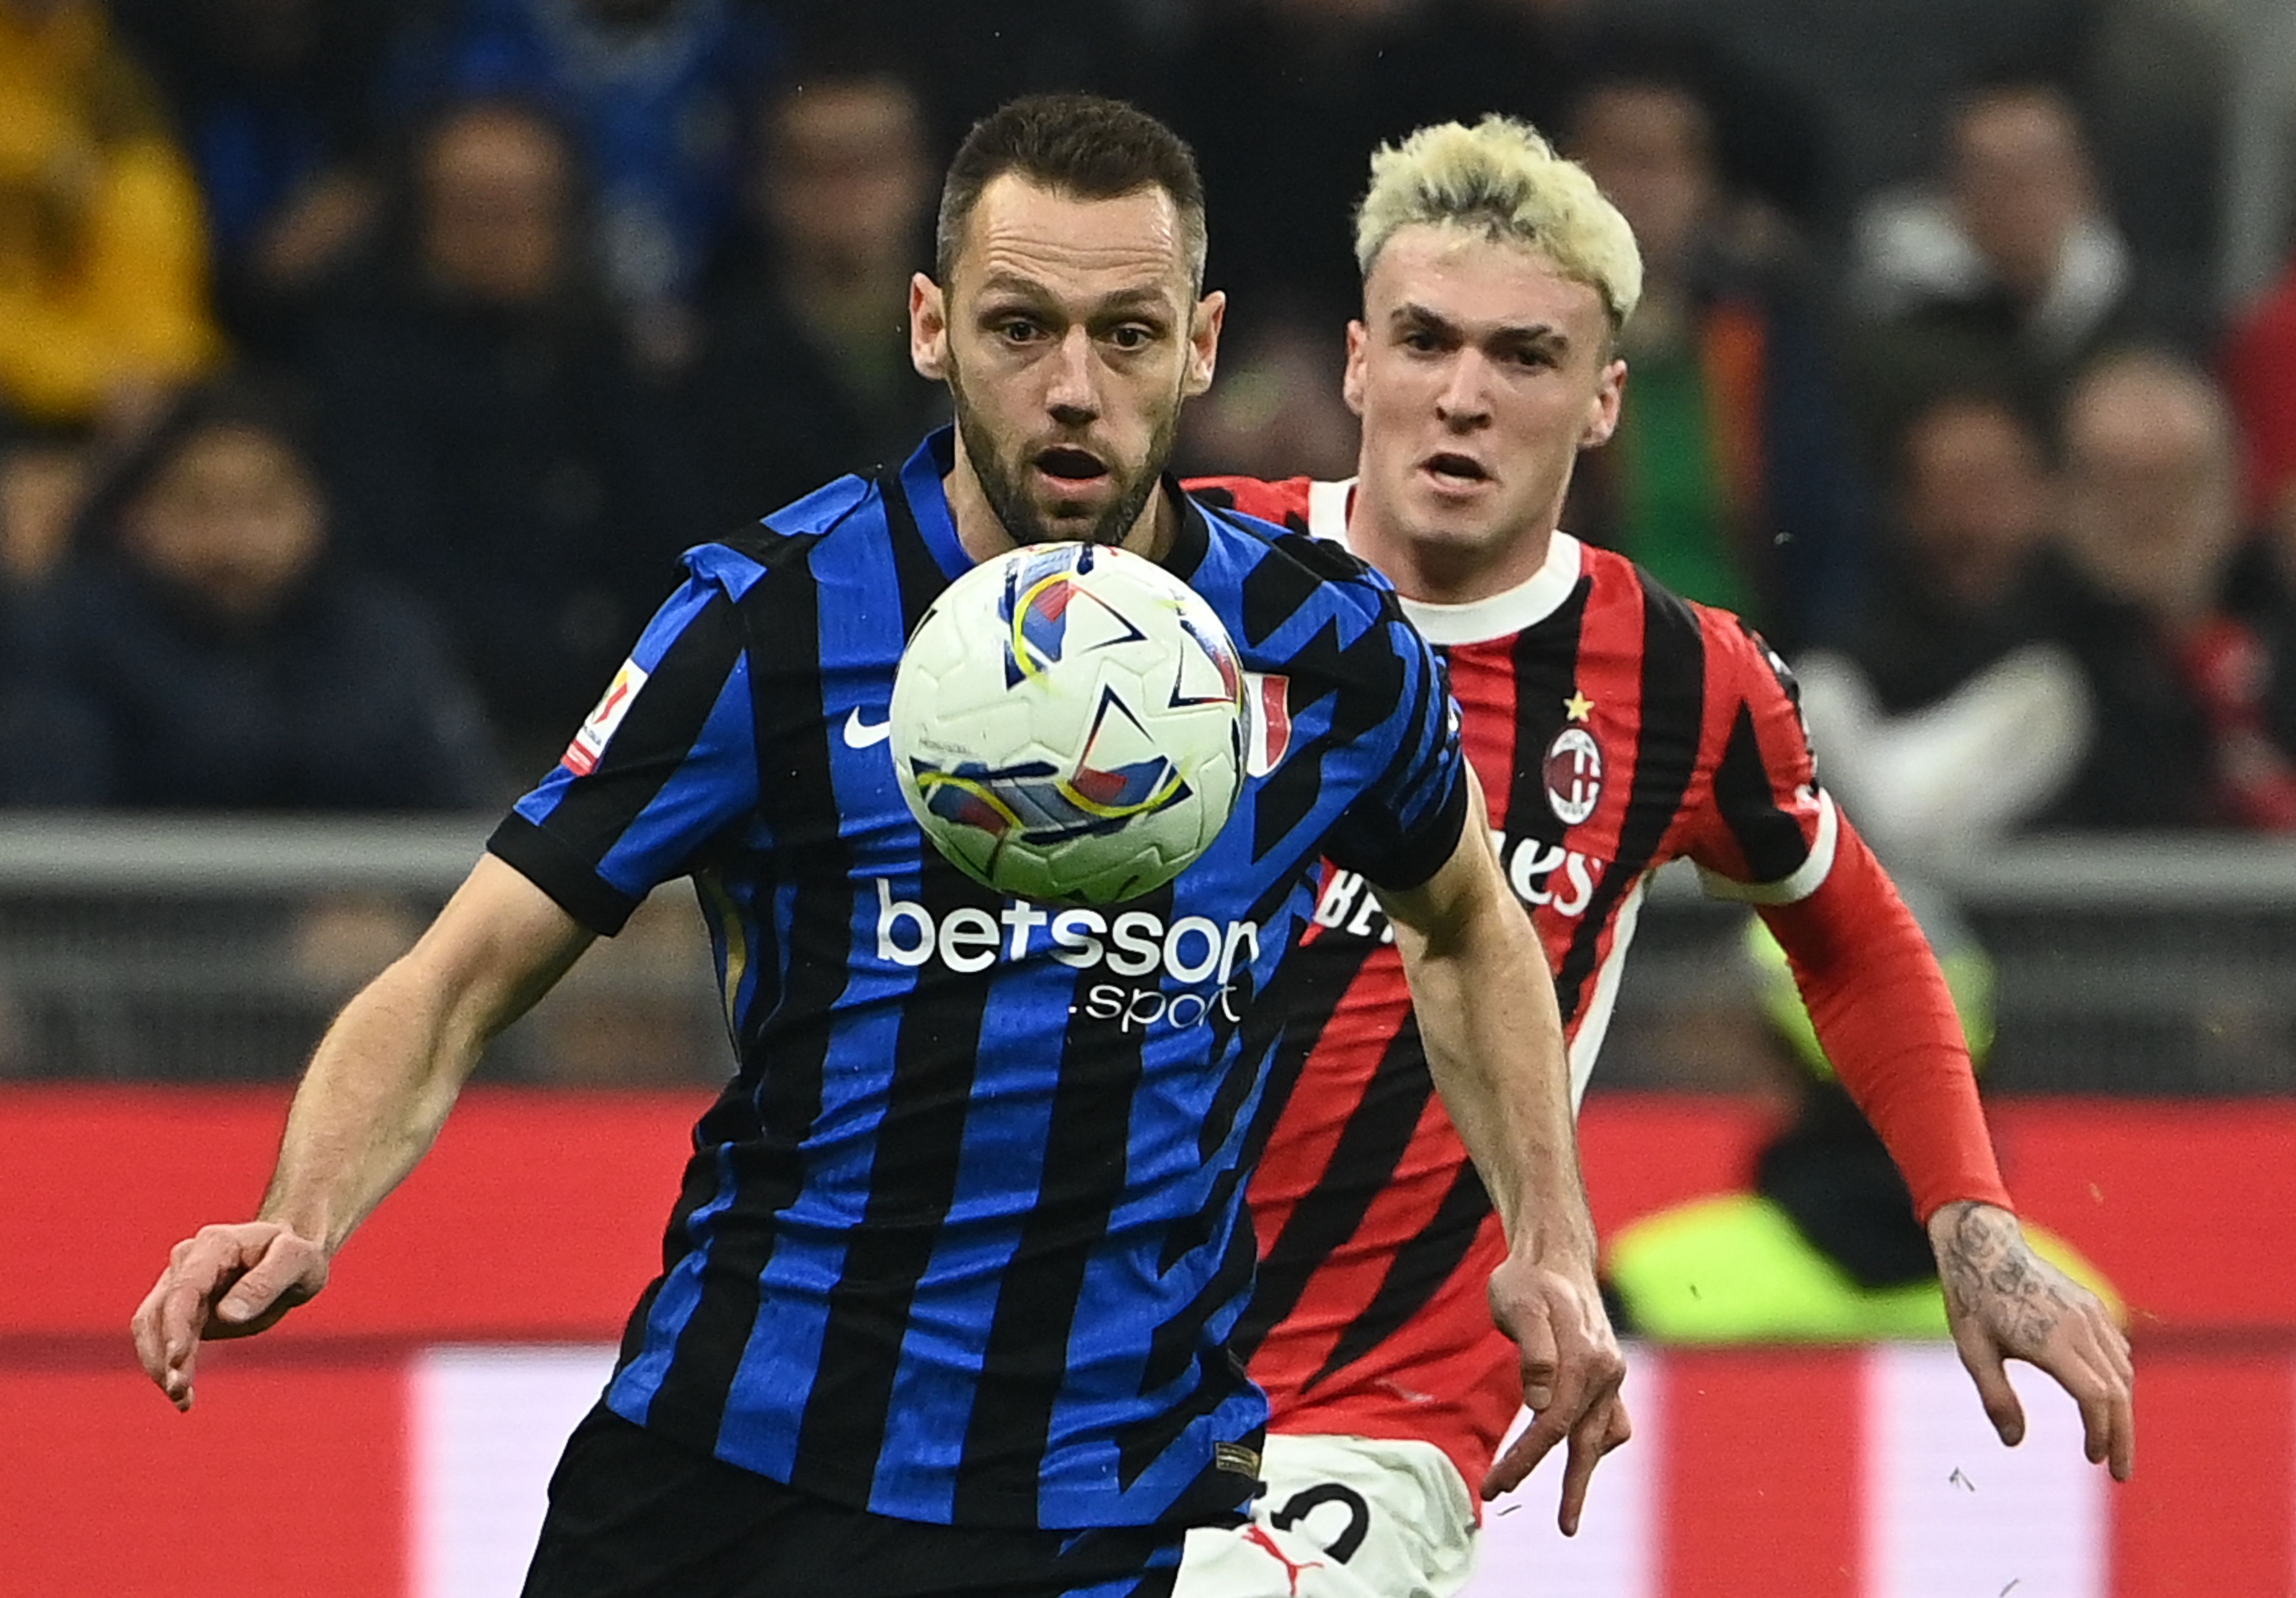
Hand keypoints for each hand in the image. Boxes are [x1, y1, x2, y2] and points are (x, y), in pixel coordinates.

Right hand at [130, 1221, 329, 1411]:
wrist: (290, 1257)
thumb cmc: (297, 1255)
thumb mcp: (297, 1261)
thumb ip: (265, 1283)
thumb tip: (227, 1315)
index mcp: (215, 1244)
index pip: (184, 1288)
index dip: (175, 1326)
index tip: (176, 1361)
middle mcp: (187, 1261)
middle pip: (160, 1312)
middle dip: (163, 1354)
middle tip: (180, 1393)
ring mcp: (180, 1284)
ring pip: (153, 1328)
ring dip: (160, 1365)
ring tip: (182, 1400)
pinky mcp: (182, 1309)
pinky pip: (164, 1338)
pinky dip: (168, 1366)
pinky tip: (183, 1394)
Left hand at [1481, 1254, 1630, 1534]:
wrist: (1553, 1255)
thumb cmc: (1528, 1279)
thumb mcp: (1518, 1304)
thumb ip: (1534, 1352)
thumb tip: (1541, 1404)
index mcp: (1585, 1358)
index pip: (1552, 1425)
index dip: (1524, 1460)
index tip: (1495, 1486)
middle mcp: (1606, 1371)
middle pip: (1583, 1441)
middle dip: (1568, 1487)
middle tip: (1563, 1530)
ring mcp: (1610, 1374)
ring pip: (1603, 1436)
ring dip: (1587, 1473)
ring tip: (1571, 1511)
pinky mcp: (1606, 1375)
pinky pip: (1612, 1420)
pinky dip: (1599, 1442)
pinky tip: (1582, 1454)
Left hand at [1930, 1201, 2133, 1480]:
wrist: (1984, 1246)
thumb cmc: (1972, 1300)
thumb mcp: (1971, 1350)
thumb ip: (1995, 1397)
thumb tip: (2014, 1442)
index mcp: (2052, 1340)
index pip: (2095, 1398)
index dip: (2101, 1433)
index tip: (2093, 1459)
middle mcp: (2080, 1326)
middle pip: (2118, 1392)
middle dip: (2123, 1436)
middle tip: (2121, 1472)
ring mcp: (2090, 1313)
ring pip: (2122, 1372)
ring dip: (2122, 1411)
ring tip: (2112, 1442)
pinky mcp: (2092, 1305)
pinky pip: (2117, 1350)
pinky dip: (2119, 1380)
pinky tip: (2108, 1400)